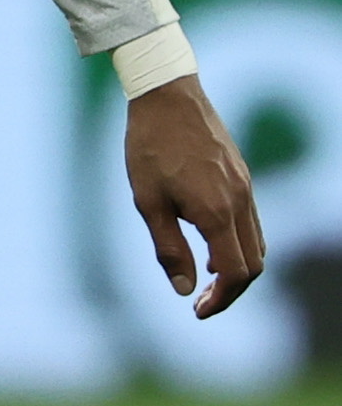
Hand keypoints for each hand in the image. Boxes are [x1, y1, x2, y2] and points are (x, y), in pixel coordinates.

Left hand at [125, 74, 265, 317]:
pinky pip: (251, 221)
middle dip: (231, 290)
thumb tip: (184, 289)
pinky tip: (212, 240)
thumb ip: (169, 247)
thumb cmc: (149, 146)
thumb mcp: (147, 200)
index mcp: (217, 213)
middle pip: (253, 264)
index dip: (221, 300)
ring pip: (257, 243)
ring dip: (238, 266)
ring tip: (207, 274)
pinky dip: (239, 242)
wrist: (166, 95)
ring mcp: (246, 188)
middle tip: (203, 300)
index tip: (198, 311)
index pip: (235, 274)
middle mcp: (240, 203)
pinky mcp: (242, 175)